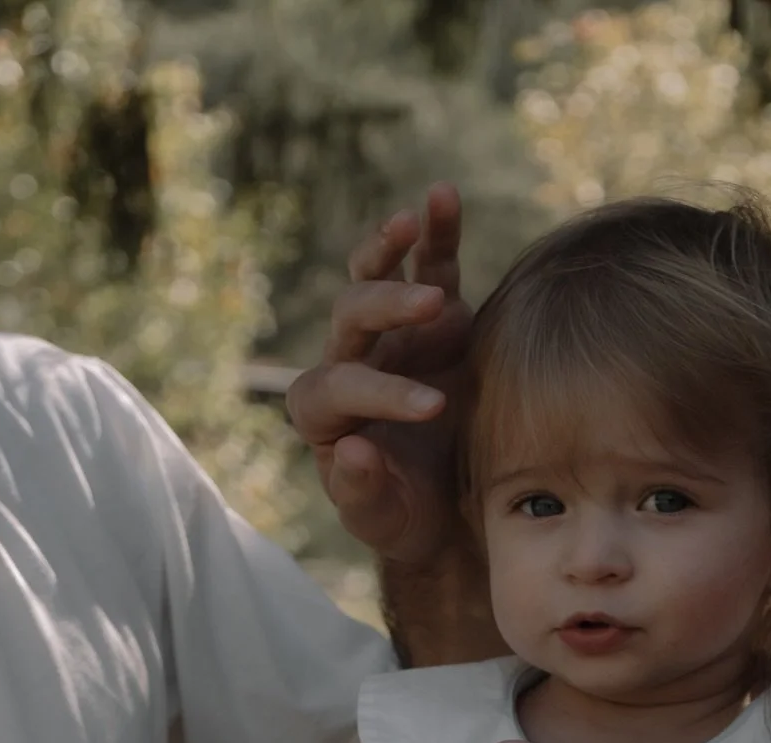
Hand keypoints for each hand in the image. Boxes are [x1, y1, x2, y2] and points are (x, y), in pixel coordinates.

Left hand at [285, 184, 470, 563]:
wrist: (447, 509)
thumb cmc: (406, 519)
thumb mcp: (384, 522)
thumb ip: (362, 494)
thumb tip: (354, 450)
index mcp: (323, 415)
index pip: (338, 387)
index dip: (381, 392)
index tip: (434, 408)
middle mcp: (349, 364)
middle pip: (351, 317)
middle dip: (386, 306)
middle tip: (431, 307)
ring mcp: (391, 337)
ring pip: (374, 278)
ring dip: (389, 248)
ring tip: (412, 220)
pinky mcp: (434, 321)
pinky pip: (429, 266)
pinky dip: (435, 230)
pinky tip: (444, 193)